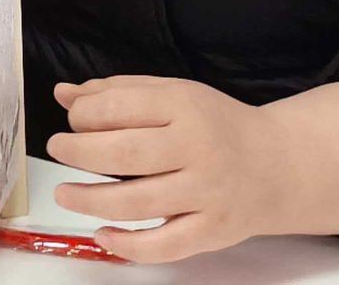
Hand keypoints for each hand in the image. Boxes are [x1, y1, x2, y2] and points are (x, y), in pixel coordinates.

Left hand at [47, 75, 338, 263]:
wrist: (280, 165)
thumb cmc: (216, 125)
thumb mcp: (173, 95)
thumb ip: (118, 93)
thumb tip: (63, 93)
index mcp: (185, 106)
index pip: (122, 107)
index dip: (85, 114)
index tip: (72, 119)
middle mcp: (197, 149)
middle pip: (125, 154)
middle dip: (80, 152)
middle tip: (58, 149)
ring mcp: (206, 194)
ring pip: (137, 202)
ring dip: (90, 200)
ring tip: (65, 193)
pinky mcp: (212, 231)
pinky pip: (164, 246)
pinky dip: (128, 246)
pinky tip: (103, 235)